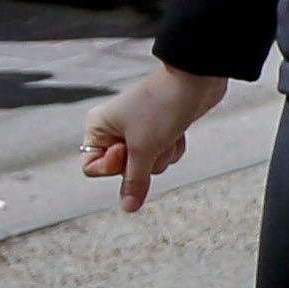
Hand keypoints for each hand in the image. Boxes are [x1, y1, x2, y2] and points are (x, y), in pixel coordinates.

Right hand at [81, 64, 228, 212]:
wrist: (197, 80)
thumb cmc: (163, 108)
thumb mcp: (145, 149)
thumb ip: (134, 181)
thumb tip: (128, 207)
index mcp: (97, 127)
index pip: (91, 168)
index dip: (112, 166)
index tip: (127, 149)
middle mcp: (114, 128)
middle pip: (123, 169)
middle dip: (144, 161)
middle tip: (152, 140)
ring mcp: (138, 129)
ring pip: (147, 165)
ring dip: (162, 154)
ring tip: (167, 132)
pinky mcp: (160, 130)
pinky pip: (163, 155)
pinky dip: (173, 147)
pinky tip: (179, 131)